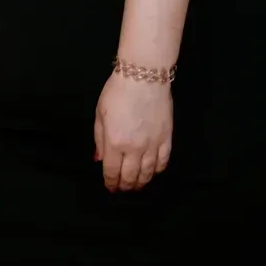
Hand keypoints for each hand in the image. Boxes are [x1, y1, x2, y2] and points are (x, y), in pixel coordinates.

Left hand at [93, 72, 172, 191]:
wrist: (144, 77)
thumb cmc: (118, 92)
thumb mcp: (100, 114)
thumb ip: (99, 139)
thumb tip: (100, 159)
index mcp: (115, 143)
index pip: (112, 172)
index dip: (110, 183)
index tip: (110, 187)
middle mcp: (134, 148)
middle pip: (130, 176)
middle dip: (125, 186)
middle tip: (122, 189)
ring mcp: (153, 144)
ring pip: (148, 173)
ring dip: (141, 182)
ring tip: (137, 185)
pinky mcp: (166, 138)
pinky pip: (163, 162)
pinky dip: (157, 171)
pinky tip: (153, 172)